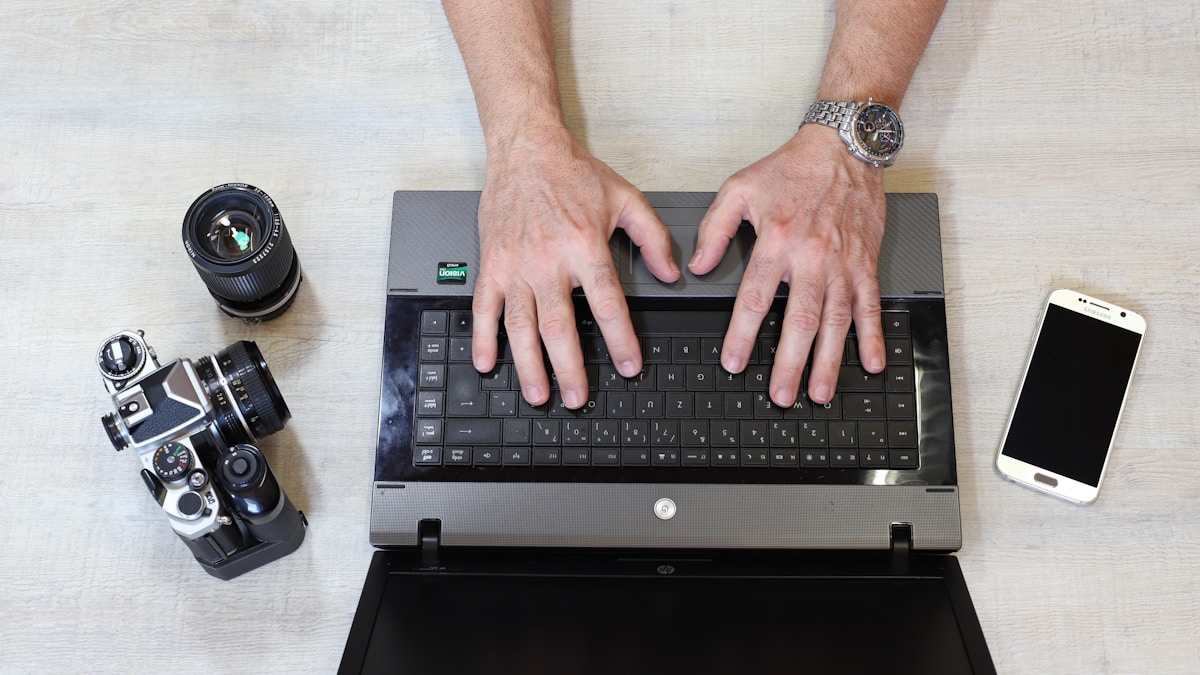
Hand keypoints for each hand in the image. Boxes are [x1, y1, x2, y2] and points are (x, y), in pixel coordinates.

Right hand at [471, 127, 680, 407]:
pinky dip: (483, 338)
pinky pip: (484, 308)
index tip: (628, 366)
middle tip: (577, 397)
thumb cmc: (571, 172)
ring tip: (539, 393)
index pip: (607, 303)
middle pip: (560, 325)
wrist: (525, 148)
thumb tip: (671, 272)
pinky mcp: (491, 264)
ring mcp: (515, 265)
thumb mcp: (625, 198)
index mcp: (584, 245)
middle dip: (570, 367)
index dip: (619, 340)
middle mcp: (548, 260)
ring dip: (529, 364)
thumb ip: (652, 237)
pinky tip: (487, 363)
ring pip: (521, 325)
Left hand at [689, 124, 887, 406]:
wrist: (843, 147)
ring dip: (828, 360)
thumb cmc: (792, 168)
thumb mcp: (738, 188)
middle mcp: (811, 256)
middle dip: (790, 363)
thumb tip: (698, 266)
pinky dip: (872, 336)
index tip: (735, 362)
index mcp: (776, 240)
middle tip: (782, 395)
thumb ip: (714, 229)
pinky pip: (869, 305)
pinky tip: (870, 363)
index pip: (755, 298)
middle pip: (799, 319)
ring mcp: (842, 262)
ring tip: (819, 392)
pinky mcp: (865, 262)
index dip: (743, 335)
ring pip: (835, 320)